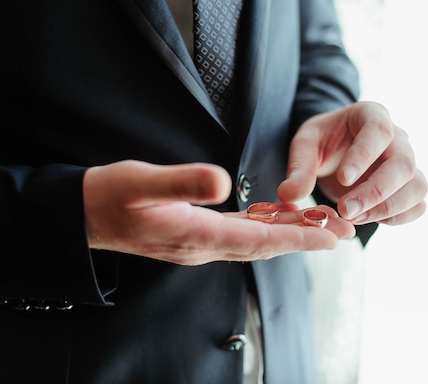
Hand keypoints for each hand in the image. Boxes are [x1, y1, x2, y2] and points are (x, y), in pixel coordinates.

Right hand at [83, 160, 355, 264]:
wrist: (84, 217)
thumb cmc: (110, 195)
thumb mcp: (141, 181)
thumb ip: (182, 181)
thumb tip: (224, 183)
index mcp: (196, 235)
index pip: (258, 239)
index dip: (297, 237)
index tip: (331, 236)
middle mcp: (203, 247)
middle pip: (265, 245)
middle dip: (306, 239)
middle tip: (344, 233)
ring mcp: (199, 245)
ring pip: (255, 241)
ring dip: (290, 234)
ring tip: (322, 226)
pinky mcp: (194, 236)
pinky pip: (239, 235)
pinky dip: (264, 227)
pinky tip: (276, 215)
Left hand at [277, 101, 427, 224]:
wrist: (337, 150)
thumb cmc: (323, 141)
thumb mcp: (304, 145)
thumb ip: (298, 168)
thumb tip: (289, 195)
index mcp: (371, 115)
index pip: (379, 131)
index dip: (364, 155)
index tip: (343, 179)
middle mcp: (398, 138)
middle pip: (404, 163)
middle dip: (376, 191)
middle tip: (345, 211)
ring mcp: (408, 163)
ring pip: (417, 186)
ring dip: (388, 208)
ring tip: (352, 218)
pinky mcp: (409, 187)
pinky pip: (417, 205)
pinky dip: (398, 217)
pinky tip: (367, 219)